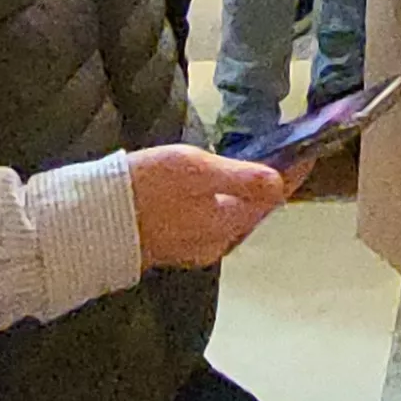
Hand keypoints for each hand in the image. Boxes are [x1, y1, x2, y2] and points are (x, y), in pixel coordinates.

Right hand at [127, 143, 293, 267]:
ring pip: (234, 218)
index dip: (292, 174)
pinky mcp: (175, 245)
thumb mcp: (194, 171)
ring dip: (247, 194)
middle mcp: (216, 243)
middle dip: (270, 185)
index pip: (271, 197)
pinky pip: (213, 222)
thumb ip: (239, 177)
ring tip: (255, 167)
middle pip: (255, 211)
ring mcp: (195, 248)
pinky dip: (224, 203)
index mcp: (226, 224)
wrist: (92, 220)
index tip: (307, 152)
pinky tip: (218, 189)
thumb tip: (280, 182)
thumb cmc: (145, 188)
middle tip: (283, 155)